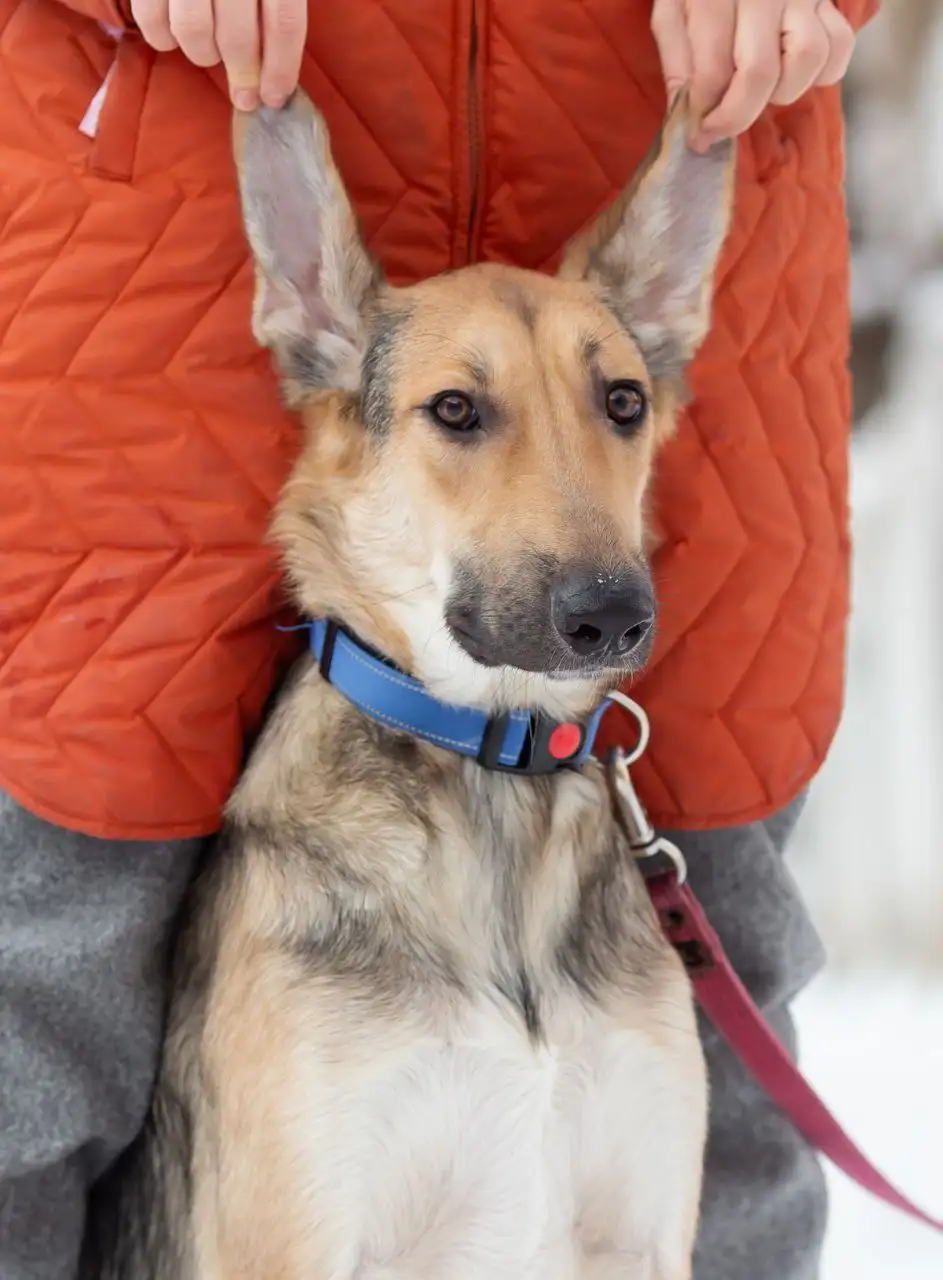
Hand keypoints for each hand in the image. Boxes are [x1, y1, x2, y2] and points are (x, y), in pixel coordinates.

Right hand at [130, 0, 306, 109]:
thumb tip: (277, 56)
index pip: (283, 21)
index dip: (281, 68)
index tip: (275, 98)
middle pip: (238, 33)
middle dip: (242, 73)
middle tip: (244, 96)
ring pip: (193, 30)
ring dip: (203, 55)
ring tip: (208, 54)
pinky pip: (151, 17)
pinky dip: (162, 38)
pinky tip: (173, 38)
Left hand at [651, 0, 854, 149]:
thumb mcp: (672, 10)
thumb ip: (677, 60)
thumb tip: (686, 115)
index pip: (714, 69)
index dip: (705, 114)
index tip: (697, 135)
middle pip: (760, 72)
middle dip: (738, 115)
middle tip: (721, 129)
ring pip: (809, 58)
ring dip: (783, 91)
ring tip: (759, 90)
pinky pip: (840, 46)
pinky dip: (822, 72)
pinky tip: (792, 72)